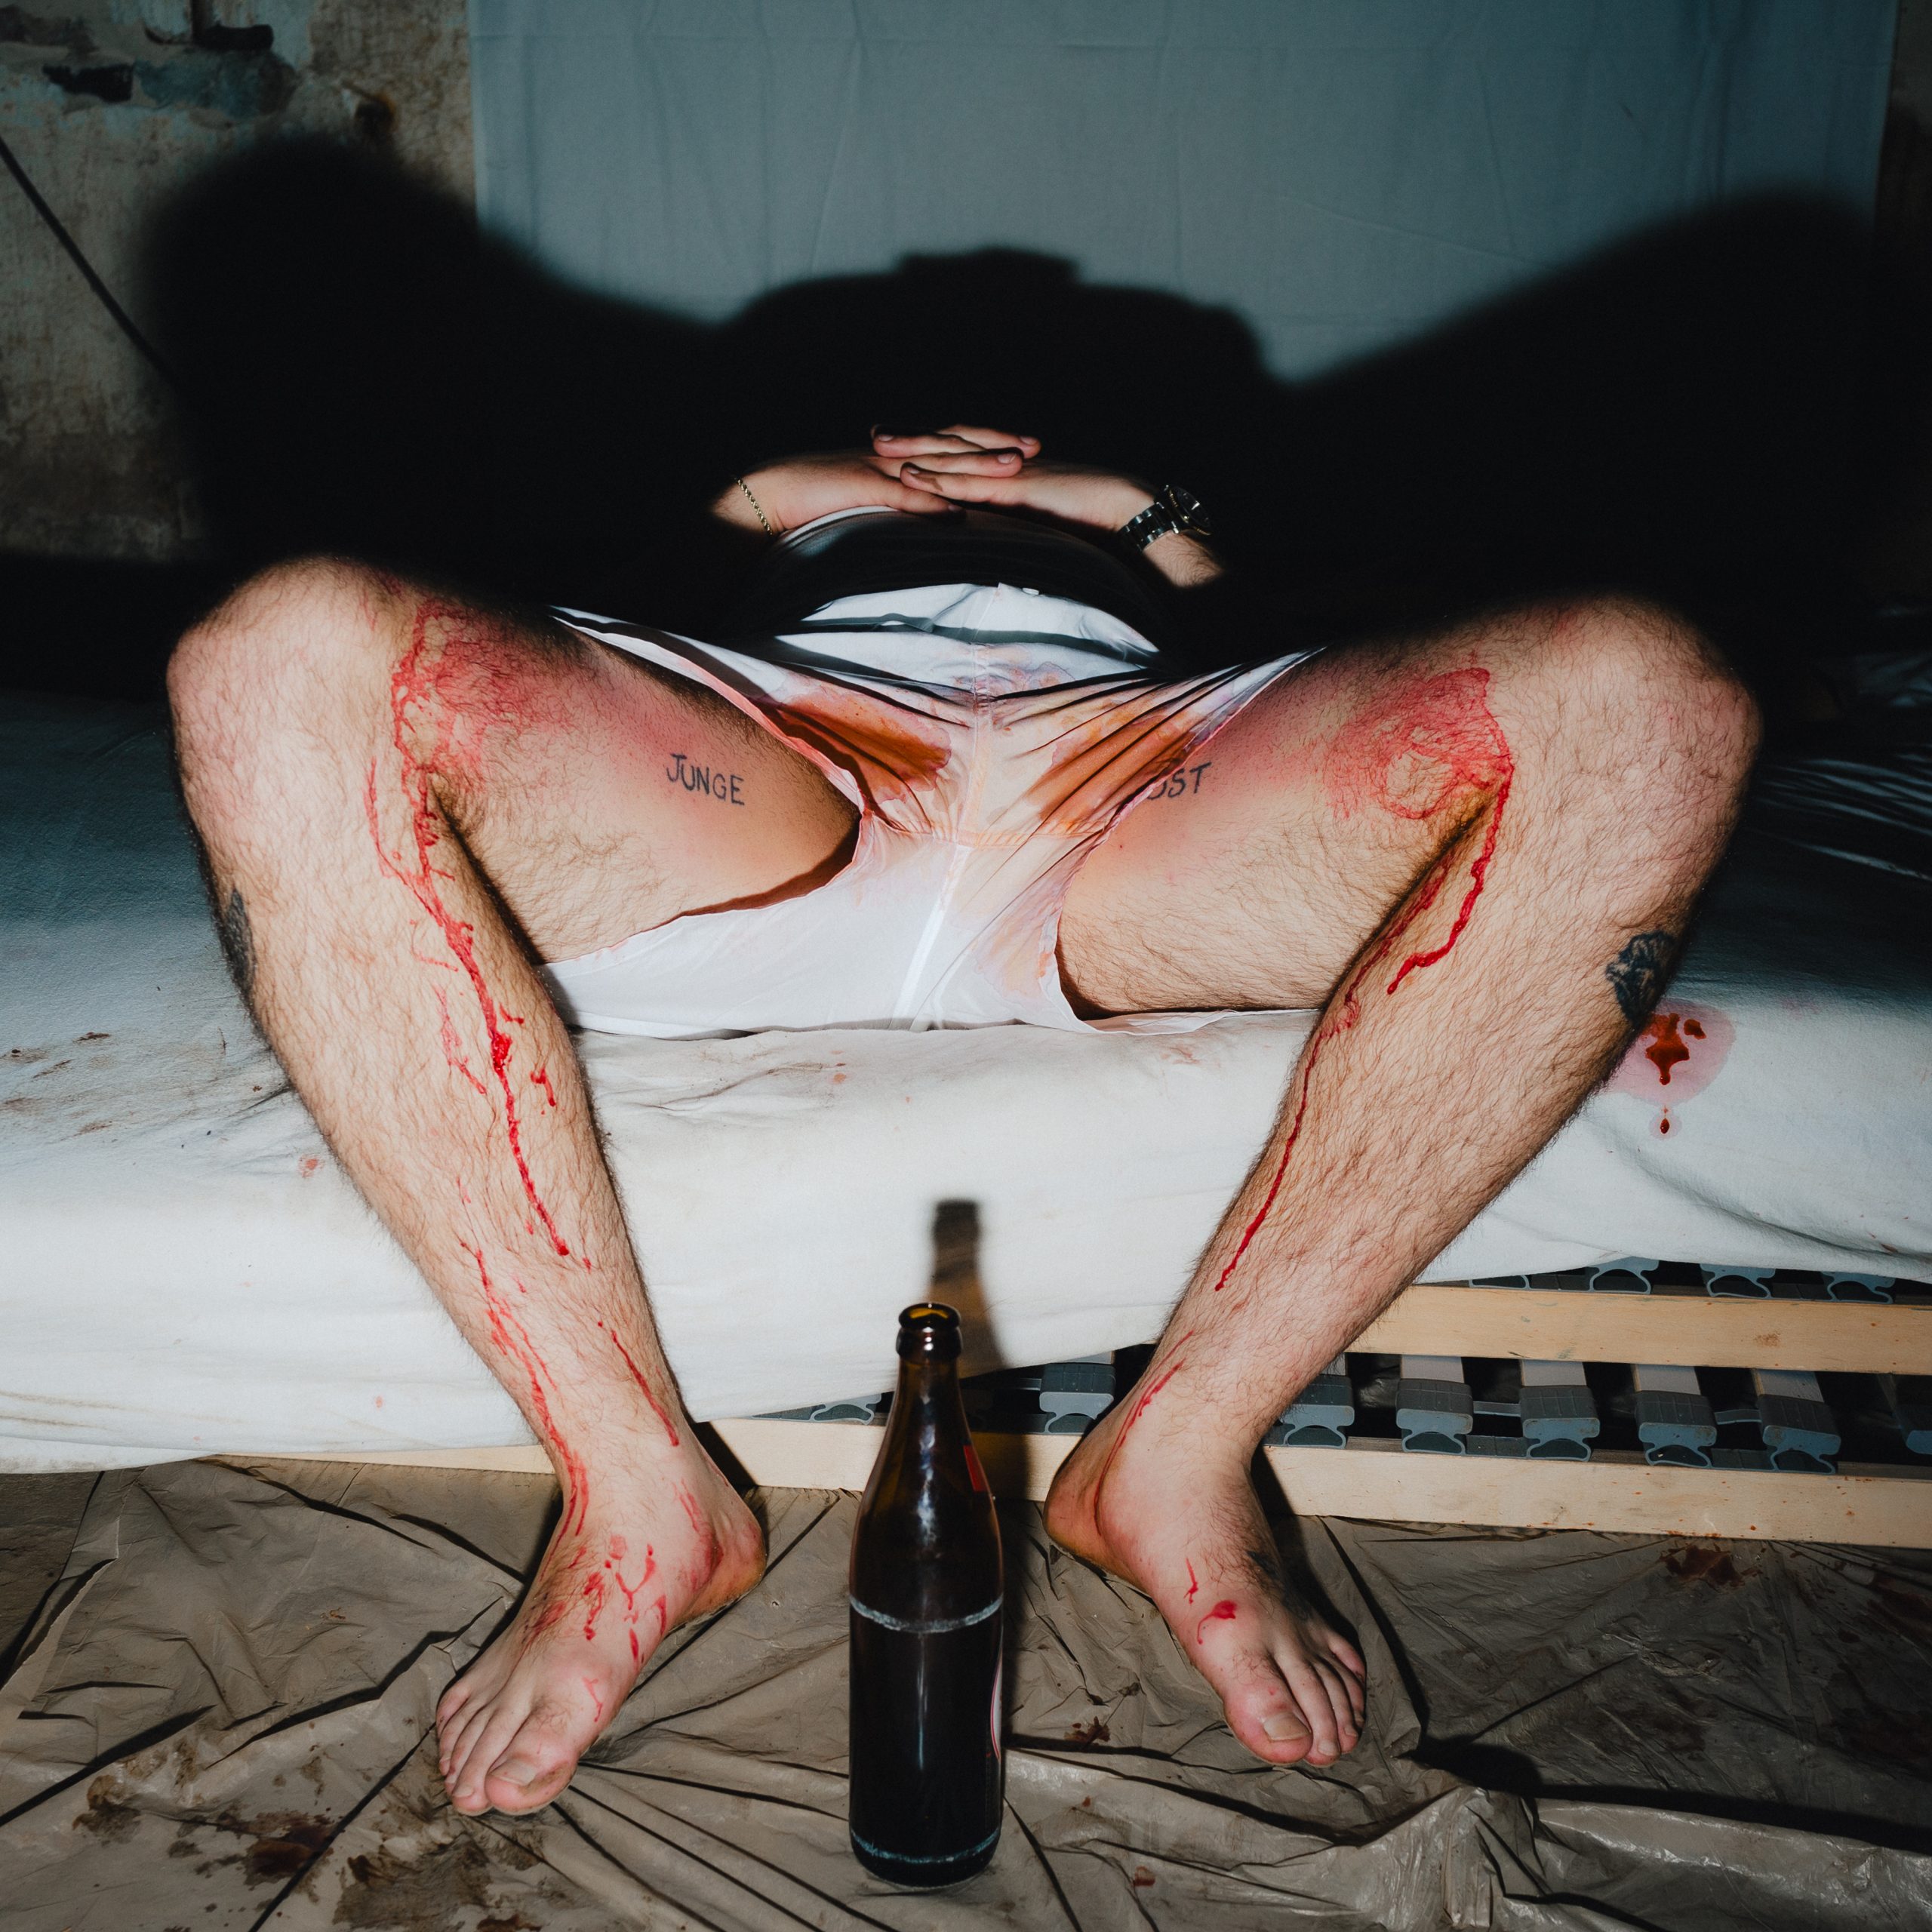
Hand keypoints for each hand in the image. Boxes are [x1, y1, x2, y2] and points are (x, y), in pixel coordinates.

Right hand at [713, 426, 1041, 535]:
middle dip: (994, 444)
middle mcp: (892, 455)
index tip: (1022, 446)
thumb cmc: (812, 503)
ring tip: (1012, 468)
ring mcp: (878, 467)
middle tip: (1034, 446)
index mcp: (895, 456)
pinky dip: (930, 498)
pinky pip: (901, 492)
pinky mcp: (860, 485)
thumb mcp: (867, 501)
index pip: (948, 443)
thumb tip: (940, 516)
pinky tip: (957, 508)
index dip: (985, 443)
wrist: (767, 494)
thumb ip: (901, 504)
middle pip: (951, 444)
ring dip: (974, 464)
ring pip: (935, 461)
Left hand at [893, 448, 1220, 587]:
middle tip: (876, 432)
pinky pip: (971, 482)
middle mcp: (1009, 464)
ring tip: (879, 446)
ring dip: (916, 450)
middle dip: (915, 438)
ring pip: (956, 456)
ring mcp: (1011, 473)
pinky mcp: (1016, 489)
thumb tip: (1002, 533)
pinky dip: (938, 479)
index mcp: (1015, 469)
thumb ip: (1024, 520)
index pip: (969, 451)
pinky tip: (910, 478)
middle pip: (954, 444)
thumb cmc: (1096, 521)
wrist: (1129, 511)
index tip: (902, 441)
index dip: (936, 445)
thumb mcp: (1049, 519)